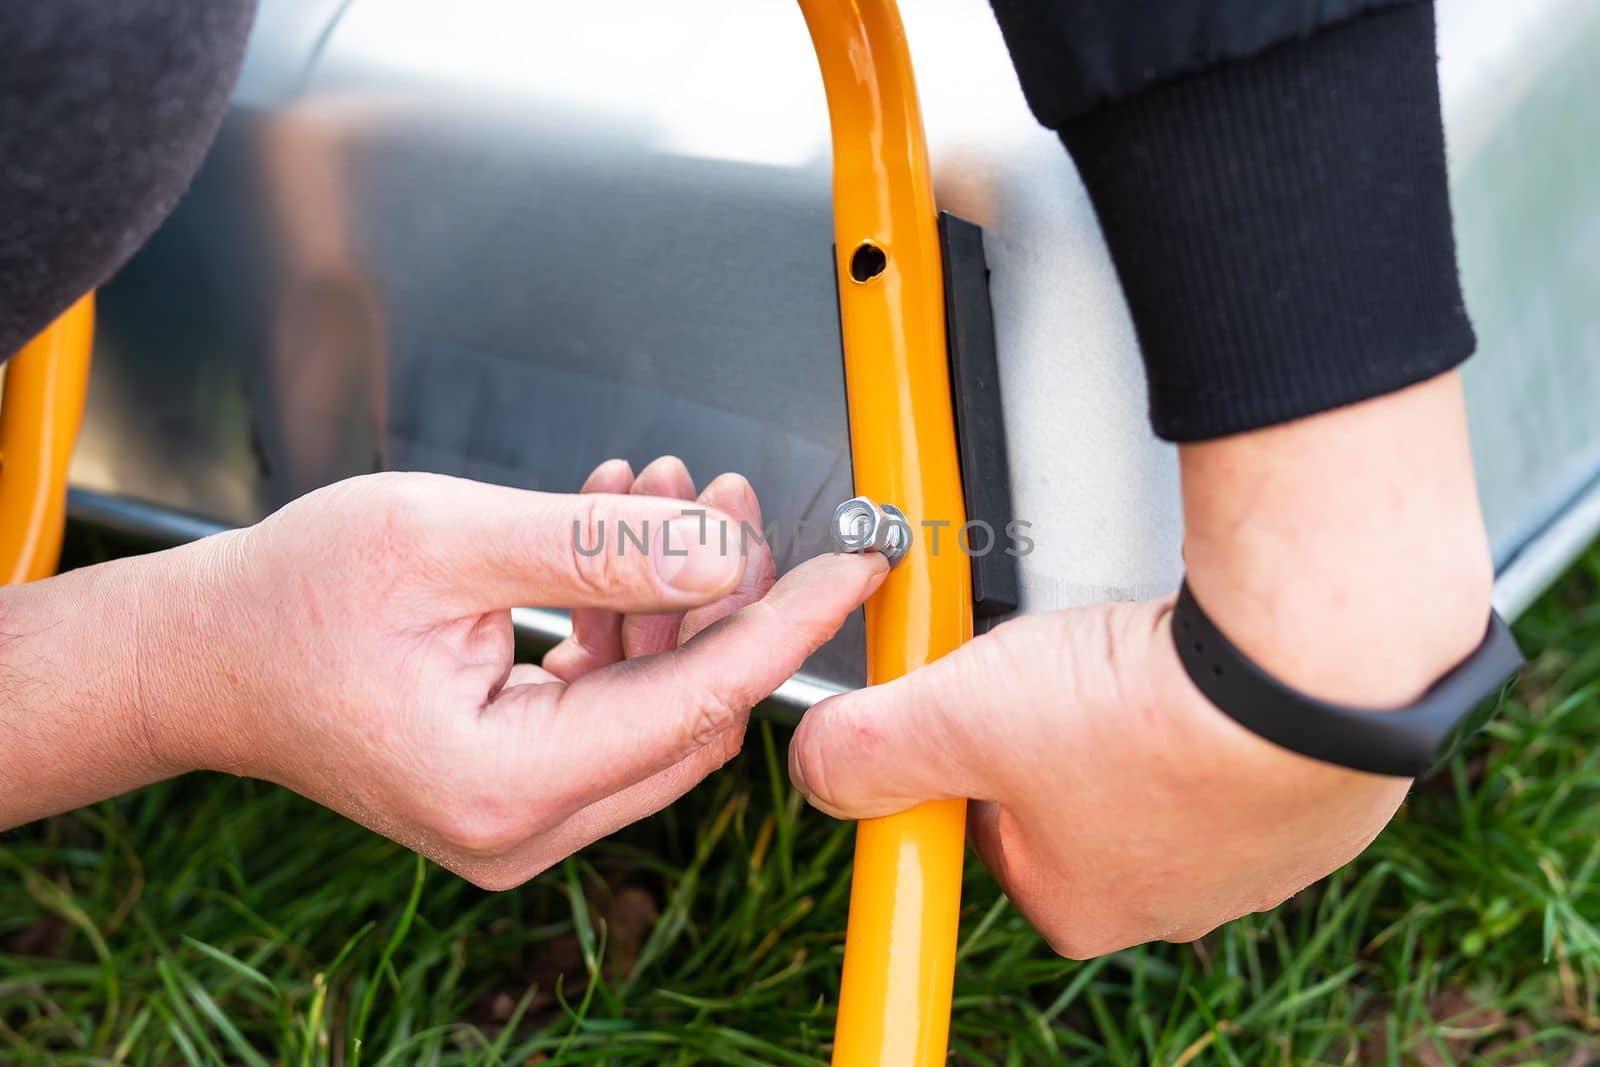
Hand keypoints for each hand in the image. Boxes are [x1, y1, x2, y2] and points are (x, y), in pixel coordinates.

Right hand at [0, 468, 884, 887]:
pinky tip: (614, 536)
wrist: (201, 654)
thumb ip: (599, 549)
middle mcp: (521, 824)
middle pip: (689, 710)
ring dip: (670, 597)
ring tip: (659, 493)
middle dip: (719, 594)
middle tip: (723, 496)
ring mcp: (520, 815)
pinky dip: (626, 623)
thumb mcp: (449, 539)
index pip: (701, 701)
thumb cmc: (289, 599)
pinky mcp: (516, 785)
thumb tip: (721, 554)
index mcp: (506, 783)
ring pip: (656, 704)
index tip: (853, 563)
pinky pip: (610, 705)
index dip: (786, 620)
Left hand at [789, 373, 1494, 955]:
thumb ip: (867, 749)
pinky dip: (1221, 694)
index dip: (972, 757)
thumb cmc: (1149, 713)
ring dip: (1141, 705)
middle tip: (1060, 663)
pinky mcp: (1322, 791)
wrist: (1310, 671)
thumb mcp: (957, 718)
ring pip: (1165, 765)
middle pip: (1077, 799)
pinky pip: (1246, 737)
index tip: (981, 705)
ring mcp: (1257, 850)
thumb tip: (817, 765)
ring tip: (1135, 650)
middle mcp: (1174, 895)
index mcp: (1082, 901)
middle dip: (1057, 726)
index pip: (991, 836)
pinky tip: (1207, 653)